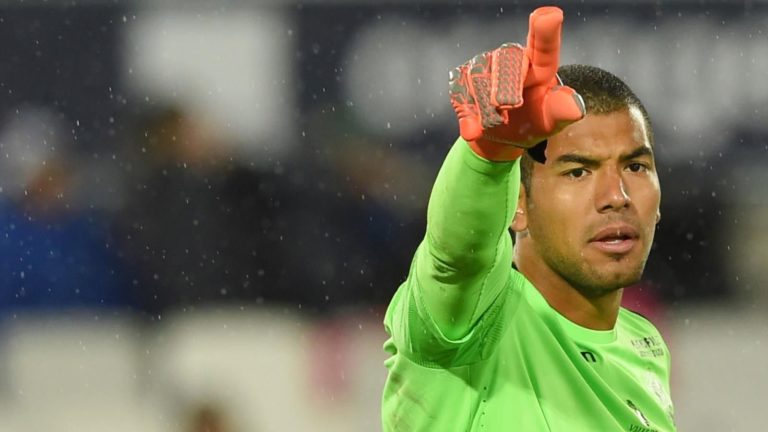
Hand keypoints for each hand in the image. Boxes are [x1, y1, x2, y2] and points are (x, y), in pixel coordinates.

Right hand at [448, 6, 584, 159]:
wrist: (501, 139)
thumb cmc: (532, 122)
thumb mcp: (550, 121)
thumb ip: (562, 112)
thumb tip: (576, 106)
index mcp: (540, 63)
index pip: (544, 45)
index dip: (545, 30)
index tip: (548, 16)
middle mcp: (511, 58)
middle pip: (506, 60)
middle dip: (506, 85)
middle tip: (510, 106)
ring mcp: (484, 66)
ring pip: (479, 77)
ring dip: (486, 105)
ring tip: (497, 121)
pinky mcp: (462, 79)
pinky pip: (460, 93)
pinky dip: (467, 115)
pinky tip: (474, 130)